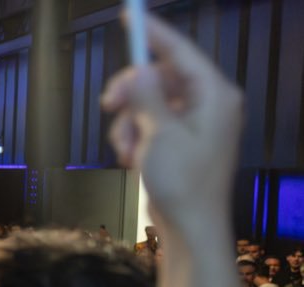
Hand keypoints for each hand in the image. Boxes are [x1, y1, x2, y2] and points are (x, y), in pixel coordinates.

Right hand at [102, 14, 242, 230]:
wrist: (190, 228)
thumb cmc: (183, 184)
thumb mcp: (160, 135)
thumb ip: (148, 97)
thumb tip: (140, 69)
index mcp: (214, 97)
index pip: (181, 52)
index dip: (153, 33)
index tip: (129, 15)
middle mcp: (208, 104)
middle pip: (159, 76)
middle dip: (131, 93)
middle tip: (109, 105)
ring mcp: (193, 123)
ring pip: (148, 101)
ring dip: (129, 122)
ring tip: (127, 150)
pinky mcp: (180, 139)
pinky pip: (149, 121)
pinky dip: (134, 136)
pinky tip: (132, 157)